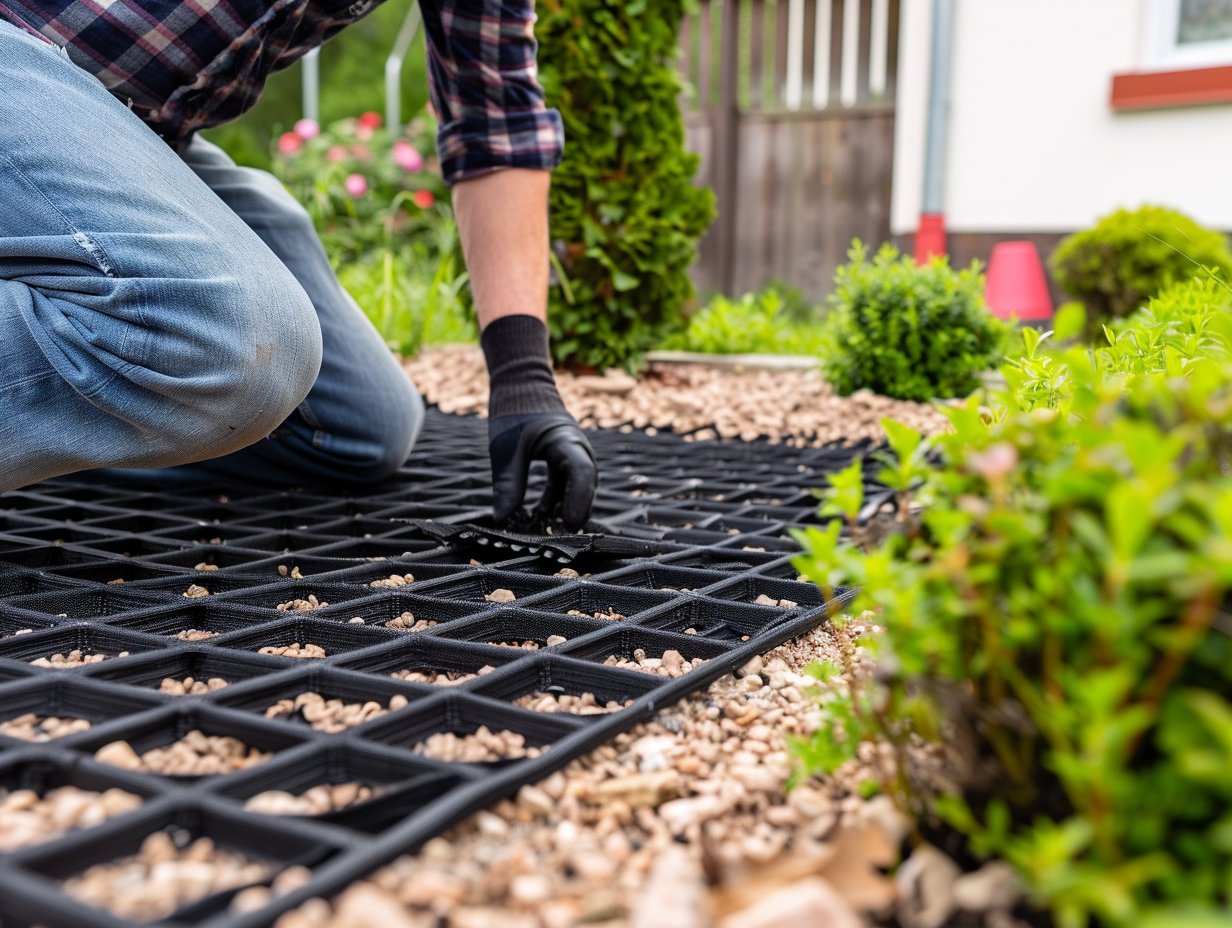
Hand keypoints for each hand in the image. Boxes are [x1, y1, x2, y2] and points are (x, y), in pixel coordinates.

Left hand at [489, 411, 596, 530]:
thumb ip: (507, 483)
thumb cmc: (514, 414)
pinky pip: (564, 484)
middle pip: (584, 486)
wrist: (519, 388)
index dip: (577, 500)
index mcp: (567, 441)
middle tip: (560, 537)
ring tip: (545, 529)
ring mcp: (572, 455)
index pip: (581, 473)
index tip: (567, 524)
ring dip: (561, 508)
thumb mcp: (506, 450)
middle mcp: (577, 450)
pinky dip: (553, 500)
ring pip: (575, 488)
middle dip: (574, 512)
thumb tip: (501, 519)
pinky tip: (537, 515)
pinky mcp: (563, 460)